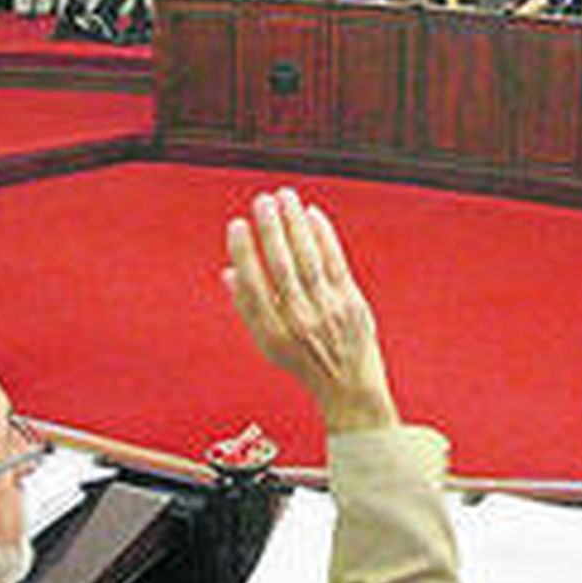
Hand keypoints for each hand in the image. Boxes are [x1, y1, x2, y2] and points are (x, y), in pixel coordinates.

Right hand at [224, 189, 395, 433]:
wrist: (349, 386)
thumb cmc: (302, 360)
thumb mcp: (268, 344)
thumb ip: (248, 308)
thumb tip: (229, 271)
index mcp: (273, 334)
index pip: (253, 285)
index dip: (244, 253)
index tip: (237, 224)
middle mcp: (300, 322)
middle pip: (282, 267)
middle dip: (271, 230)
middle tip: (262, 200)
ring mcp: (329, 311)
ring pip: (309, 259)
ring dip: (296, 224)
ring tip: (285, 196)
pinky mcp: (352, 302)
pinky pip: (335, 262)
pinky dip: (324, 236)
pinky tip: (312, 214)